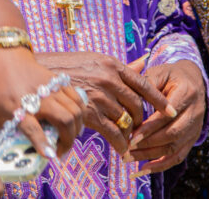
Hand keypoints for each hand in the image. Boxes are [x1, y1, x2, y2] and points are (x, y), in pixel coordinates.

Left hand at [0, 47, 86, 159]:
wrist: (4, 58)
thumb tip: (2, 156)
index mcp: (17, 108)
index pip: (33, 128)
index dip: (43, 143)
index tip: (50, 155)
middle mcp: (37, 98)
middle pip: (64, 119)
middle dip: (68, 140)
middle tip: (61, 150)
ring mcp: (50, 88)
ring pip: (75, 110)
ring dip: (76, 129)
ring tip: (68, 137)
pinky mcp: (58, 81)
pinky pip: (78, 99)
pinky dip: (81, 112)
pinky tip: (75, 121)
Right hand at [35, 51, 175, 154]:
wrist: (37, 75)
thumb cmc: (64, 67)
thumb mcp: (94, 59)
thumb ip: (120, 66)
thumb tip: (145, 61)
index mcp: (111, 64)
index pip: (143, 83)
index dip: (159, 100)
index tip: (171, 110)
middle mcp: (108, 78)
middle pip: (136, 104)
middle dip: (141, 119)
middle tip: (139, 128)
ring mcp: (98, 95)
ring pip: (125, 119)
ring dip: (129, 132)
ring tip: (129, 139)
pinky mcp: (87, 112)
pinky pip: (112, 131)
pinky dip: (119, 142)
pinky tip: (121, 148)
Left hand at [126, 59, 206, 174]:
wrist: (192, 80)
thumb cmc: (170, 75)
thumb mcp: (158, 72)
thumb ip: (145, 84)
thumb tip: (127, 98)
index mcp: (187, 94)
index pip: (167, 116)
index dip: (149, 128)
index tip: (131, 136)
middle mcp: (195, 113)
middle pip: (173, 134)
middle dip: (148, 144)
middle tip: (127, 148)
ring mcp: (196, 128)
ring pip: (175, 148)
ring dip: (151, 156)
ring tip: (129, 158)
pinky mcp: (192, 138)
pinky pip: (178, 156)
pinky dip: (161, 165)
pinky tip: (143, 170)